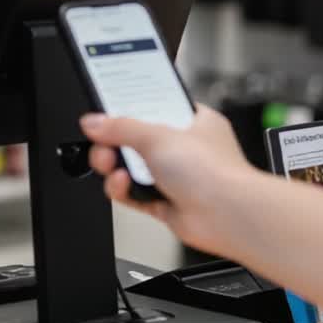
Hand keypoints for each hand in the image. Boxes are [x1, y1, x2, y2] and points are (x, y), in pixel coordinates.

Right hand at [79, 105, 258, 255]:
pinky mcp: (164, 201)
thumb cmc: (215, 172)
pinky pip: (132, 193)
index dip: (128, 107)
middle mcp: (184, 148)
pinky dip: (122, 190)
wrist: (228, 216)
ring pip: (130, 167)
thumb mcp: (157, 135)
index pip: (153, 106)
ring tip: (110, 164)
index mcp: (192, 121)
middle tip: (103, 141)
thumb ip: (120, 127)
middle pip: (135, 138)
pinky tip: (122, 184)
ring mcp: (174, 176)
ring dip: (115, 166)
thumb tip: (93, 122)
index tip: (107, 108)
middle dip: (114, 142)